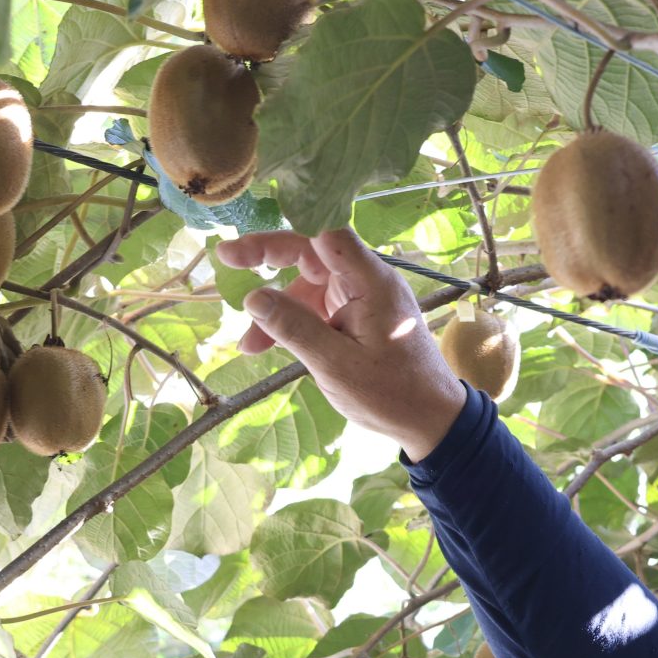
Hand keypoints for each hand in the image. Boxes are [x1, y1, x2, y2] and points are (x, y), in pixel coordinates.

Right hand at [212, 228, 467, 462]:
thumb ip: (294, 328)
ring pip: (310, 286)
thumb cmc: (391, 394)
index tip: (246, 250)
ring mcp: (364, 299)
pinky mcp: (360, 318)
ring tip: (249, 345)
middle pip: (313, 254)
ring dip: (278, 308)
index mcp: (371, 283)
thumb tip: (253, 298)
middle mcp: (368, 282)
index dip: (285, 237)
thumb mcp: (335, 365)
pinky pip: (320, 308)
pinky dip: (295, 322)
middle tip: (226, 259)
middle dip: (268, 258)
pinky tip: (266, 345)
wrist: (431, 420)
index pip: (327, 237)